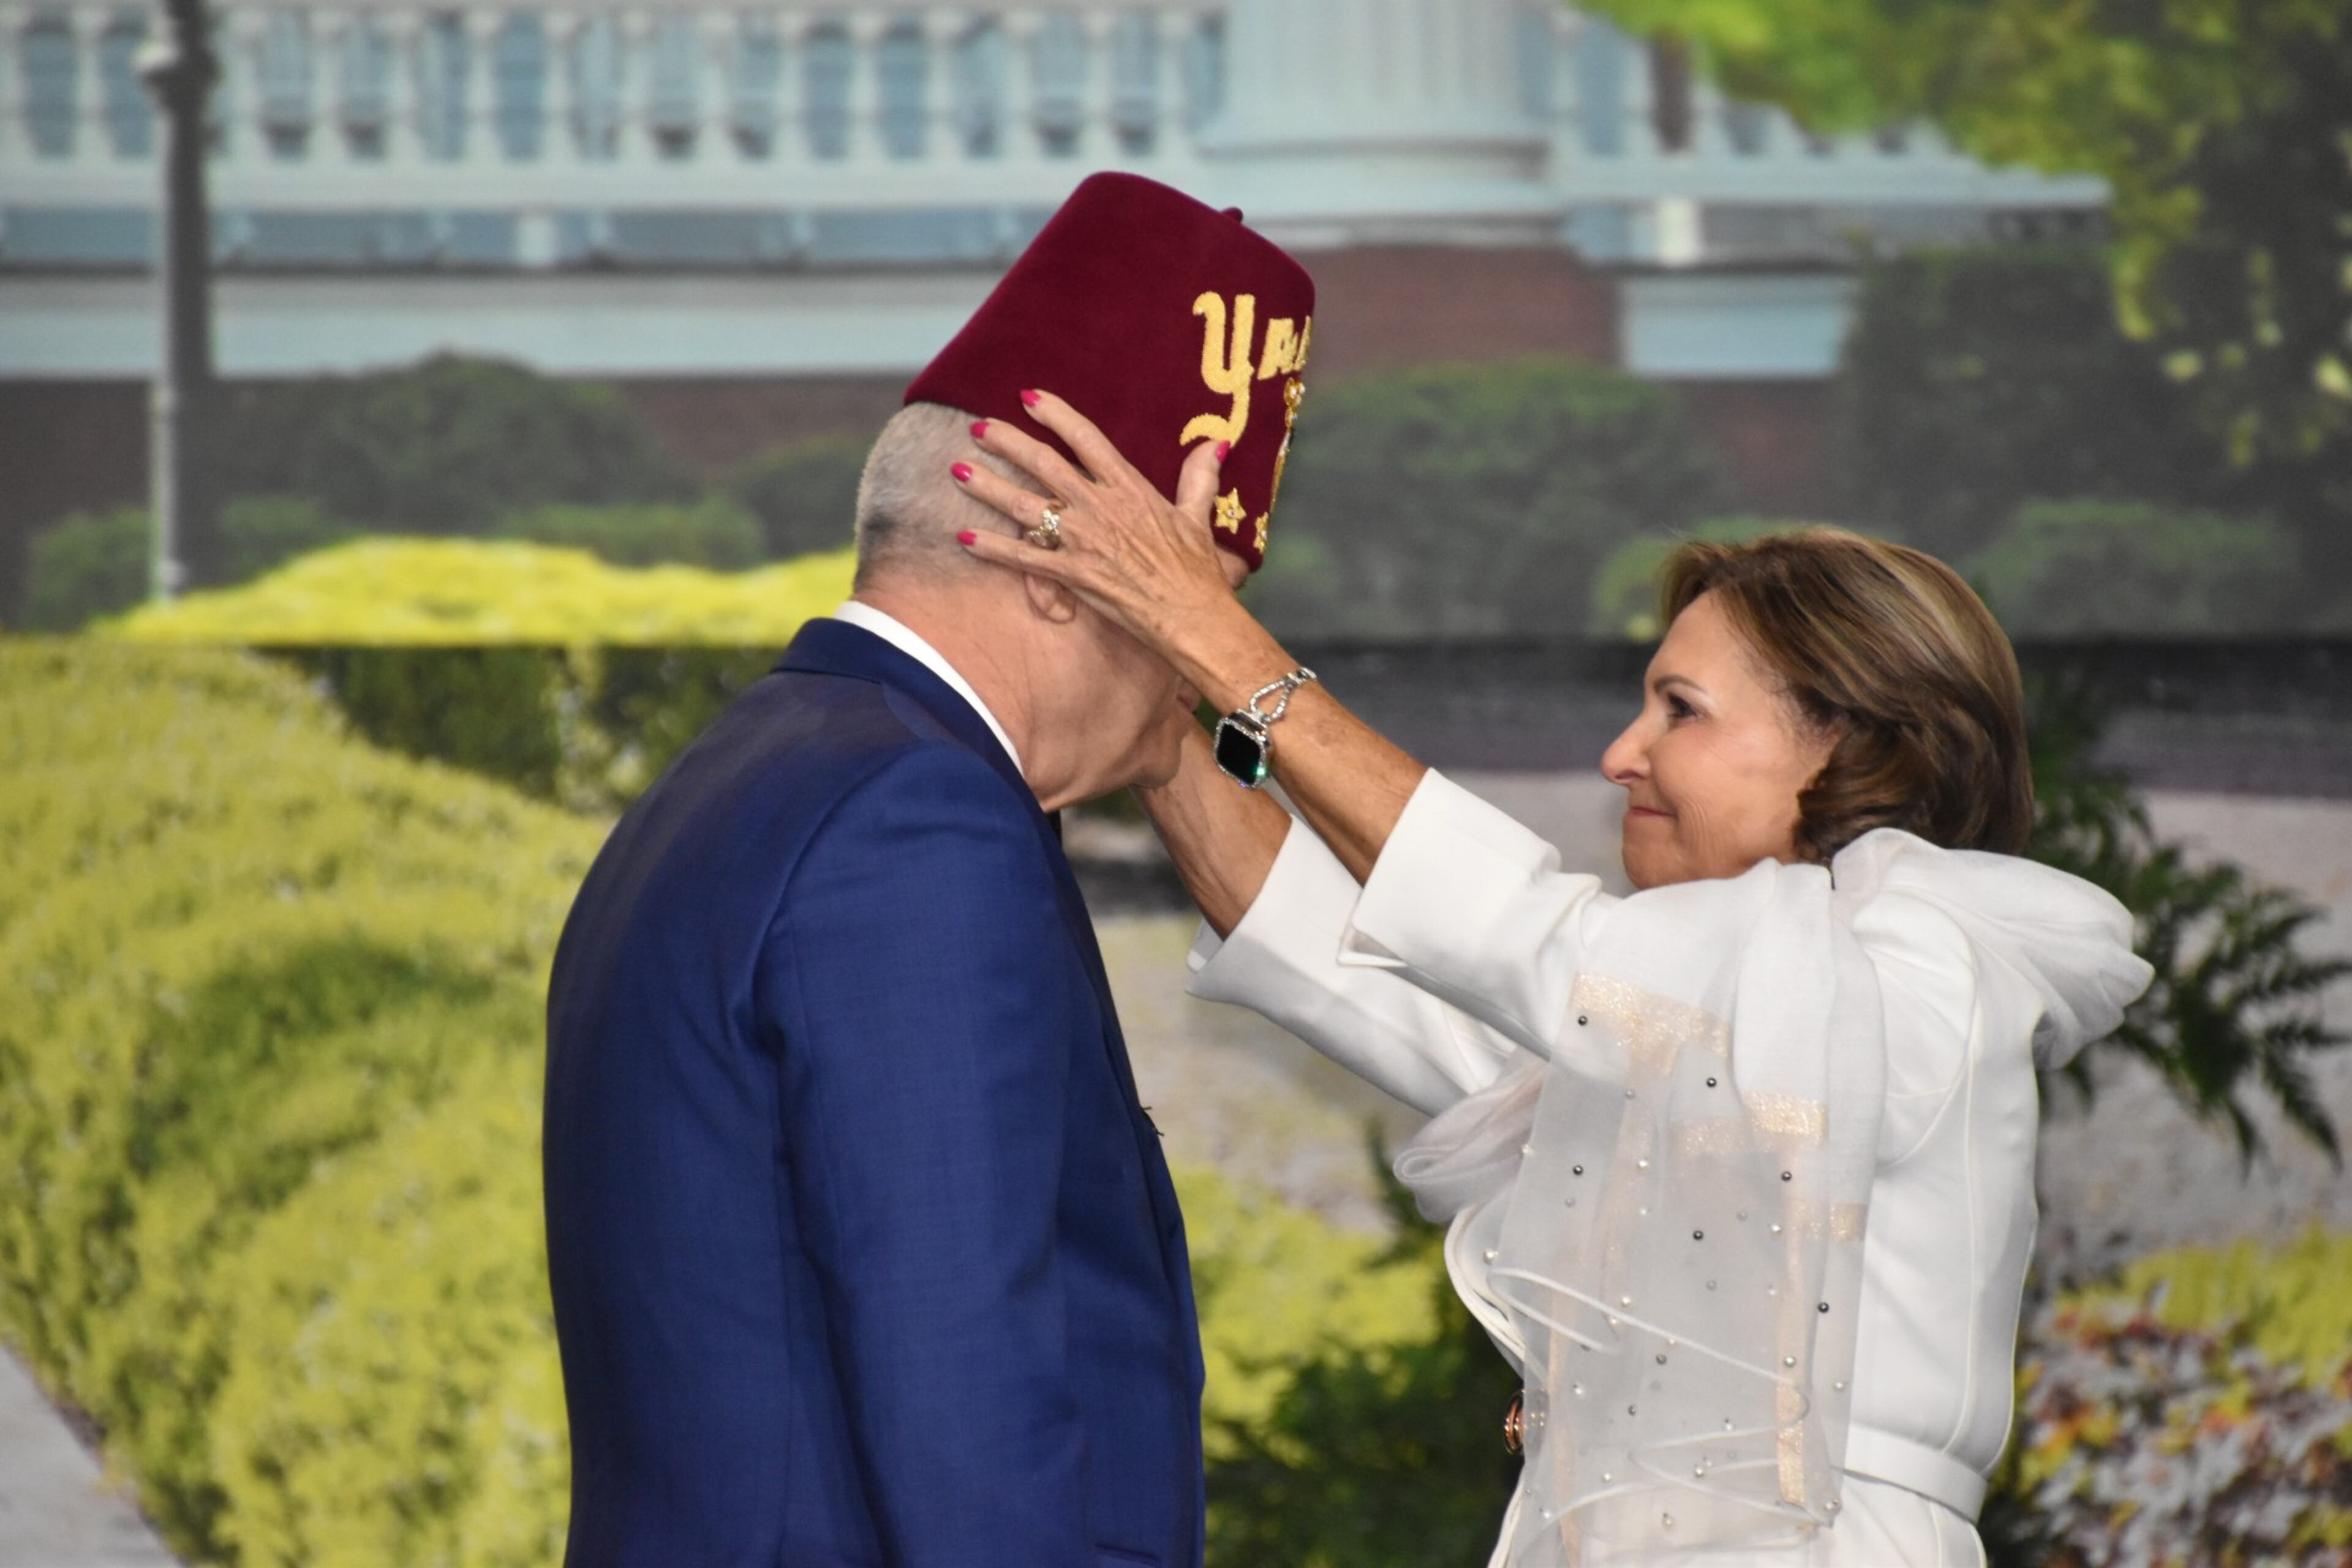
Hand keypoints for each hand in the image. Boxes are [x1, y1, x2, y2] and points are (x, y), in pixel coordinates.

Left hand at [951, 390, 1243, 673]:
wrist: (1194, 618)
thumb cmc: (1197, 573)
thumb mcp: (1199, 518)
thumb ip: (1199, 478)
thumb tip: (1215, 443)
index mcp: (1130, 488)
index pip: (1086, 438)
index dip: (1055, 414)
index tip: (1028, 397)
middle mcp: (1101, 507)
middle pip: (1044, 463)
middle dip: (1006, 442)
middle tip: (977, 427)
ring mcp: (1084, 540)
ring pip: (1025, 505)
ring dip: (988, 487)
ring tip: (957, 470)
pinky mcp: (1073, 575)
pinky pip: (1024, 558)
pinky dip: (993, 548)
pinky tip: (965, 539)